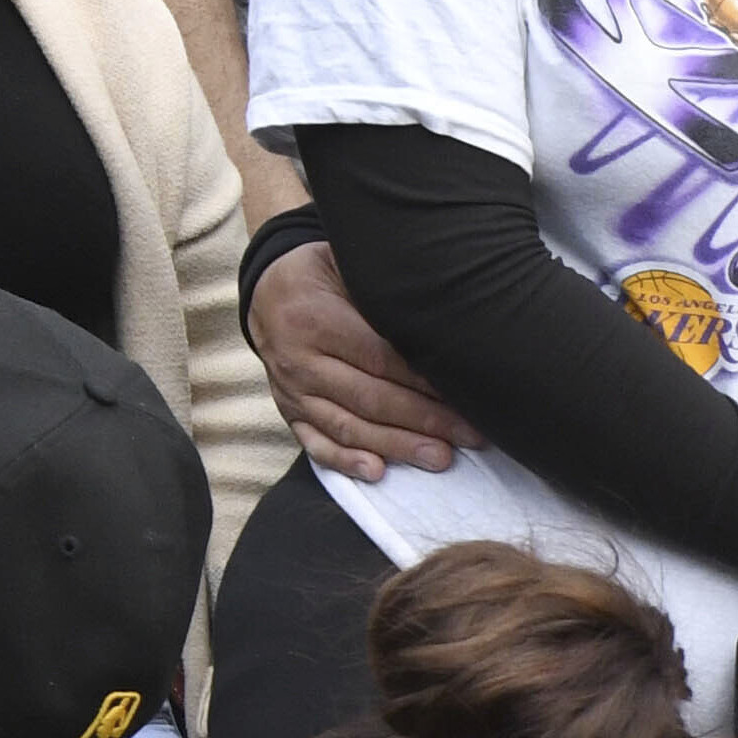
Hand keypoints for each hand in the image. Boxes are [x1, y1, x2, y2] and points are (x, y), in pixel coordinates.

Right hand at [252, 241, 466, 475]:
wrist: (267, 292)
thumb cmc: (322, 275)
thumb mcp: (346, 264)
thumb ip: (384, 290)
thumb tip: (441, 314)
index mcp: (316, 320)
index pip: (381, 358)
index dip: (425, 380)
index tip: (466, 394)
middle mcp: (300, 361)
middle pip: (370, 398)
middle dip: (425, 420)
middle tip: (470, 434)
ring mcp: (292, 392)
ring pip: (348, 426)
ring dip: (397, 446)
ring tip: (441, 458)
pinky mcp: (289, 413)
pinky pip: (315, 444)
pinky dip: (345, 461)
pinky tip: (378, 472)